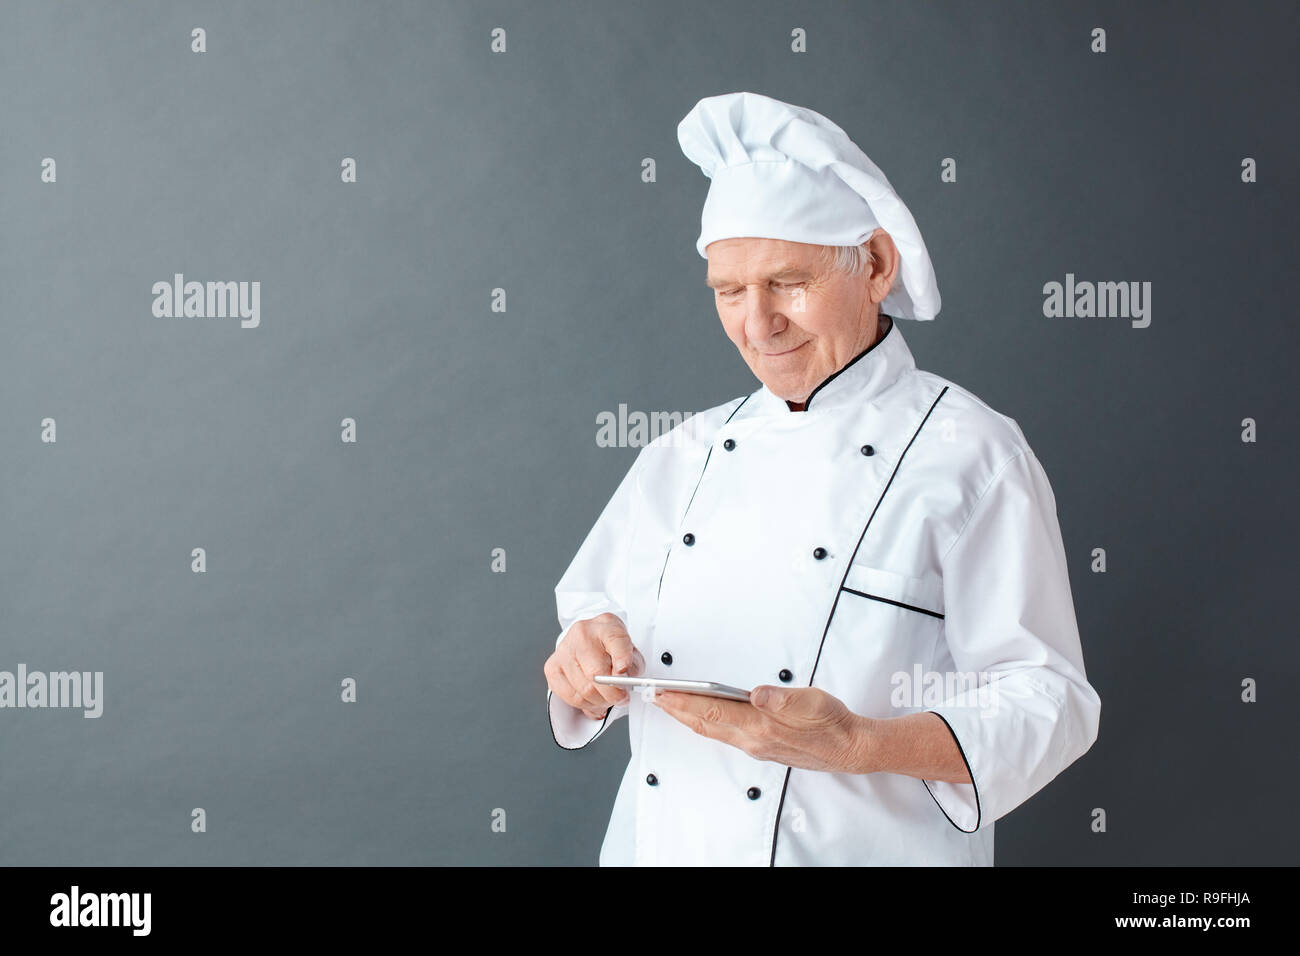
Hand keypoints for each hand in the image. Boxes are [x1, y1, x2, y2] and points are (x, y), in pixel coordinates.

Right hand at [544, 613, 645, 720]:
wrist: (589, 642)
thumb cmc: (611, 649)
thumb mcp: (631, 652)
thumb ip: (633, 667)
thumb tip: (623, 681)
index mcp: (606, 625)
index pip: (616, 640)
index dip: (622, 658)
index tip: (624, 673)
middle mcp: (582, 634)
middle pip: (596, 673)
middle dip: (612, 694)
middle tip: (620, 698)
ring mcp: (564, 650)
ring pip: (584, 689)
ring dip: (599, 702)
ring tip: (606, 698)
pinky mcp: (552, 667)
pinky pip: (570, 696)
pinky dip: (585, 704)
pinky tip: (592, 699)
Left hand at [652, 685, 869, 773]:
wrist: (850, 748)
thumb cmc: (831, 722)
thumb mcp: (809, 702)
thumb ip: (780, 699)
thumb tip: (756, 694)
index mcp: (760, 726)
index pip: (711, 712)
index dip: (682, 702)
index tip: (661, 693)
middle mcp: (753, 740)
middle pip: (704, 724)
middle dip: (676, 710)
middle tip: (653, 696)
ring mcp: (756, 746)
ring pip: (712, 730)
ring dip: (688, 717)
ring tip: (671, 703)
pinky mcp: (761, 747)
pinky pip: (724, 734)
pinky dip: (706, 723)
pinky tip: (703, 715)